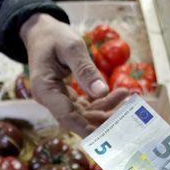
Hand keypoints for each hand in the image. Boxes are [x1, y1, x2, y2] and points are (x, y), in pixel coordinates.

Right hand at [21, 13, 119, 134]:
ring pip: (85, 113)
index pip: (66, 116)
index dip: (86, 128)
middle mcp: (50, 99)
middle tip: (127, 114)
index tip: (105, 136)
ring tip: (127, 96)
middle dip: (103, 119)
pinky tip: (120, 94)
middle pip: (78, 118)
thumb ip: (85, 70)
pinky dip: (103, 101)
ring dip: (107, 108)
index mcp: (45, 89)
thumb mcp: (71, 47)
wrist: (42, 32)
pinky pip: (87, 105)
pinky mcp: (67, 97)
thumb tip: (102, 91)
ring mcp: (59, 100)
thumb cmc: (54, 36)